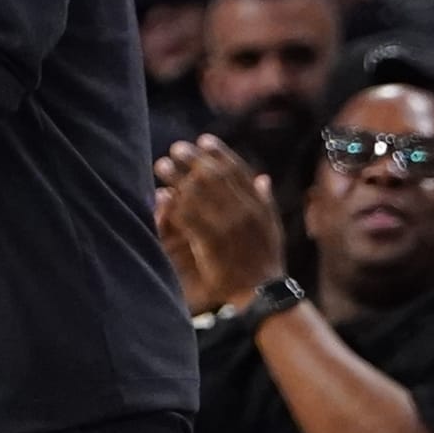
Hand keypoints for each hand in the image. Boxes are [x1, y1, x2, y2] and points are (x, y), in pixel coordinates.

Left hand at [155, 134, 285, 312]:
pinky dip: (175, 204)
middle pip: (215, 176)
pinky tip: (163, 196)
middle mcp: (244, 211)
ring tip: (161, 164)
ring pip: (199, 193)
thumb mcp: (272, 227)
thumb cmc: (266, 261)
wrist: (262, 293)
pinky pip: (190, 218)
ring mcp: (228, 226)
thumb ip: (265, 201)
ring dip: (177, 176)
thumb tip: (263, 176)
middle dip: (193, 159)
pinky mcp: (212, 242)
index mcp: (258, 205)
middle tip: (176, 147)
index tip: (204, 139)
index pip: (238, 170)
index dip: (220, 153)